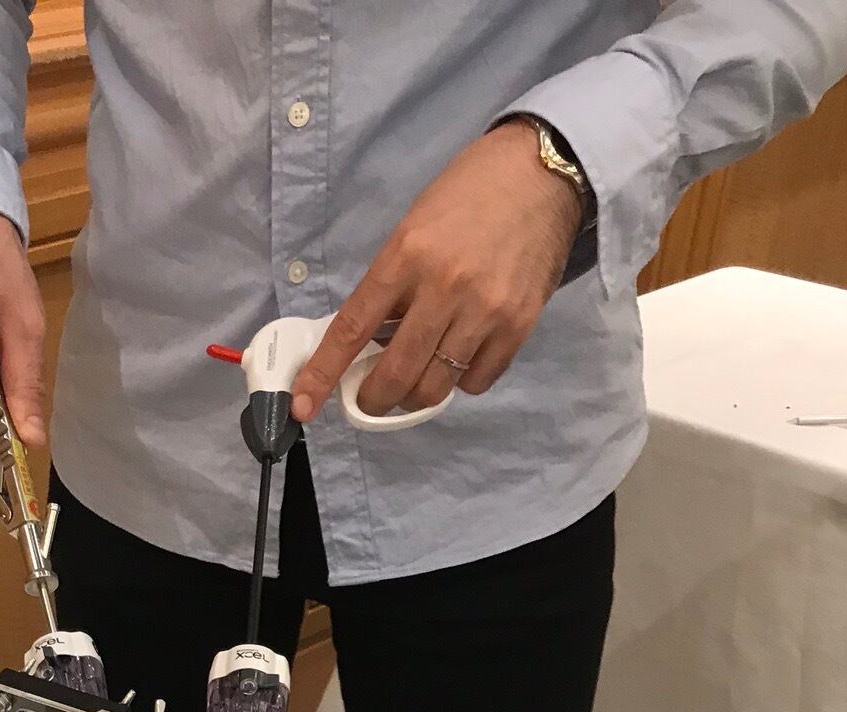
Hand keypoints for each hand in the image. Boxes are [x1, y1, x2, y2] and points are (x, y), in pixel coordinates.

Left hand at [292, 121, 583, 423]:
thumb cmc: (470, 195)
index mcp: (406, 256)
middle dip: (372, 399)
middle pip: (395, 375)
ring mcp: (485, 310)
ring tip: (414, 377)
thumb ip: (389, 287)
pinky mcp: (517, 326)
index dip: (323, 375)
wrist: (543, 172)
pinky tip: (458, 357)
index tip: (303, 405)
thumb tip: (365, 343)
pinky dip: (459, 381)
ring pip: (434, 388)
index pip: (352, 329)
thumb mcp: (413, 229)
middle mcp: (444, 287)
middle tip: (369, 397)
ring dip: (414, 395)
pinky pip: (476, 382)